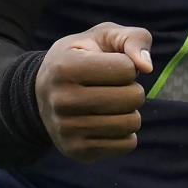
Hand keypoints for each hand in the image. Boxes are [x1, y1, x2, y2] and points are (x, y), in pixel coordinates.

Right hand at [35, 22, 152, 160]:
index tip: (107, 66)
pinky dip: (125, 132)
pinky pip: (127, 144)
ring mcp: (67, 129)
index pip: (126, 69)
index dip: (126, 66)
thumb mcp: (102, 36)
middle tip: (114, 88)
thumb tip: (147, 68)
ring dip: (130, 111)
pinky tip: (107, 122)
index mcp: (64, 67)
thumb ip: (132, 39)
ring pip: (131, 123)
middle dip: (132, 89)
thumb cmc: (81, 58)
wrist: (41, 94)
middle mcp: (61, 100)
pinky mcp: (77, 151)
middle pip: (132, 97)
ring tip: (112, 105)